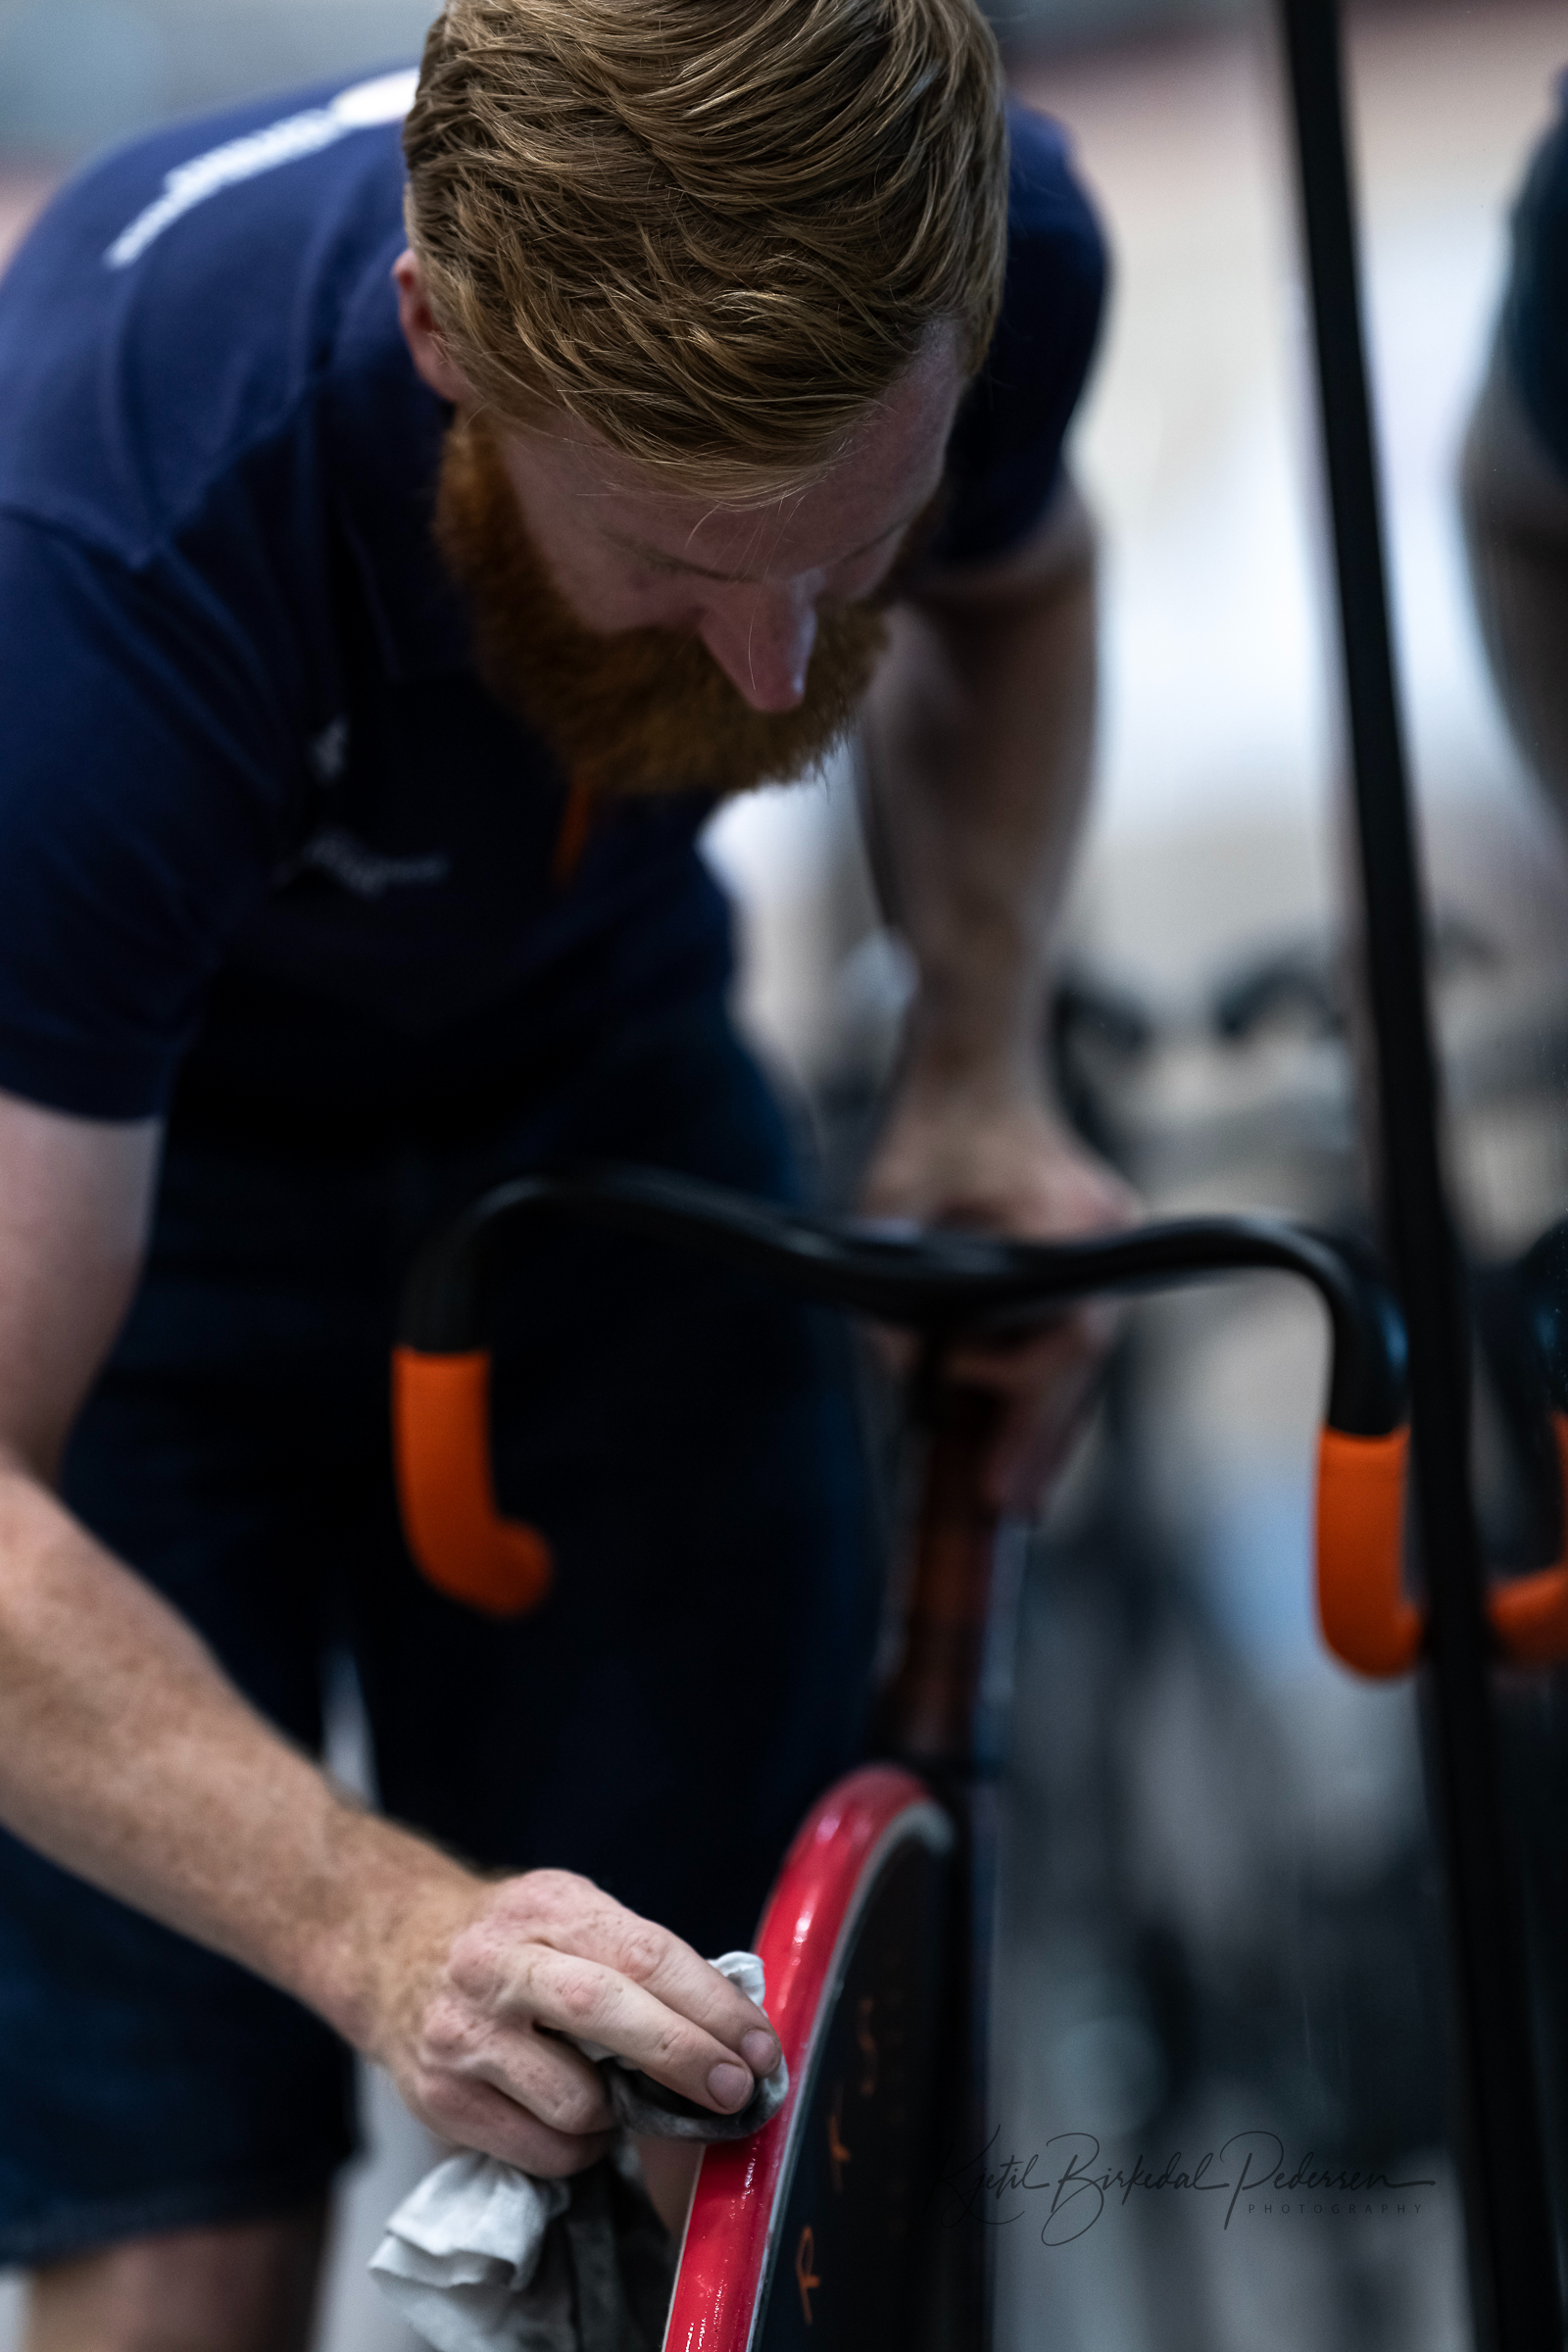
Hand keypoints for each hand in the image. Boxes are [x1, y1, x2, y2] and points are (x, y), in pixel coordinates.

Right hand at [363, 1863, 781, 2174]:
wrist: (388, 1948)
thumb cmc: (509, 1938)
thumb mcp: (566, 1913)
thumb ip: (633, 1956)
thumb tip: (731, 2025)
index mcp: (548, 1907)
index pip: (645, 1953)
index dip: (713, 2005)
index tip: (760, 2046)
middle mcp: (499, 1964)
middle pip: (608, 2011)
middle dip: (687, 2057)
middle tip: (738, 2091)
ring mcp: (463, 2033)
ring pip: (577, 2100)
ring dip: (621, 2115)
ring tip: (616, 2095)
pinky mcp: (440, 2097)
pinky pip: (541, 2149)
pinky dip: (578, 2148)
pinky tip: (571, 2119)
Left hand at [859, 1074, 1138, 1510]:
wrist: (974, 1059)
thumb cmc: (933, 1121)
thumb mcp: (889, 1201)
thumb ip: (892, 1280)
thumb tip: (906, 1375)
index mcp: (1069, 1222)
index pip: (1068, 1345)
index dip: (1033, 1422)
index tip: (1002, 1485)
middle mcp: (1103, 1235)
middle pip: (1085, 1366)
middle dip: (1043, 1442)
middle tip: (1007, 1509)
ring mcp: (1106, 1243)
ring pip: (1083, 1357)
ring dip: (1045, 1418)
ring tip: (1008, 1487)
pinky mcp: (1089, 1250)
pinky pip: (1074, 1331)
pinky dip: (1043, 1379)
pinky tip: (1012, 1426)